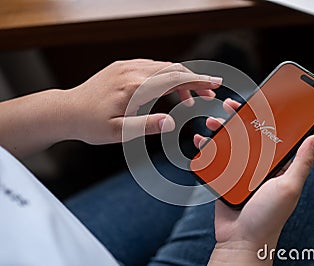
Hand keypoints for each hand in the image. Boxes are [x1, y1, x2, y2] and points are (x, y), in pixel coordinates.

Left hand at [68, 59, 221, 143]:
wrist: (66, 111)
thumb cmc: (90, 125)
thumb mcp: (118, 133)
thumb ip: (146, 127)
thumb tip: (172, 122)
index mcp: (134, 87)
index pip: (173, 79)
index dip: (197, 81)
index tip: (215, 84)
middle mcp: (132, 71)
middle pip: (172, 69)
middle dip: (194, 80)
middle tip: (208, 96)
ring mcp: (126, 66)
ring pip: (163, 67)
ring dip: (180, 79)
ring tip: (190, 99)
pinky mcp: (122, 67)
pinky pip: (151, 67)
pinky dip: (166, 77)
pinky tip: (169, 91)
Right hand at [197, 99, 313, 264]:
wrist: (241, 240)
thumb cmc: (269, 216)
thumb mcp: (289, 187)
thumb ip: (301, 162)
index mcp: (277, 165)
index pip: (274, 134)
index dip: (267, 116)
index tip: (260, 100)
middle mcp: (259, 165)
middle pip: (248, 134)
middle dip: (239, 118)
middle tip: (230, 106)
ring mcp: (240, 171)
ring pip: (230, 143)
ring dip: (220, 129)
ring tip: (212, 122)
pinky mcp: (224, 178)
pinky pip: (215, 158)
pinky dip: (207, 148)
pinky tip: (201, 140)